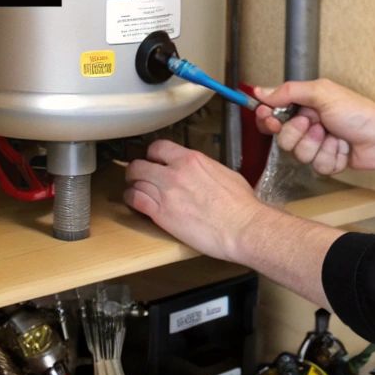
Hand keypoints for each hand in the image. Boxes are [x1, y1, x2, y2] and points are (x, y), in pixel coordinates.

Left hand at [123, 139, 266, 260]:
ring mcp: (165, 192)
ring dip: (133, 186)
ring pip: (134, 181)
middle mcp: (174, 172)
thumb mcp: (225, 174)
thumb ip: (205, 169)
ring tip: (136, 191)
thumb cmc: (241, 205)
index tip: (154, 161)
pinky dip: (132, 200)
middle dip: (137, 170)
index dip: (153, 155)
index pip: (159, 147)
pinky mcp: (161, 214)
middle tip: (140, 177)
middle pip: (140, 164)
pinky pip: (135, 200)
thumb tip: (201, 172)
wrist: (242, 227)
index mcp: (192, 159)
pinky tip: (135, 203)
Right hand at [253, 79, 374, 175]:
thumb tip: (261, 90)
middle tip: (316, 123)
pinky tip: (342, 148)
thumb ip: (289, 91)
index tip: (270, 118)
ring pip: (299, 155)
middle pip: (283, 138)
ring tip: (334, 136)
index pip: (273, 113)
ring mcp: (317, 145)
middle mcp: (308, 125)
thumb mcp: (322, 92)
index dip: (268, 118)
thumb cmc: (358, 112)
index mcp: (304, 105)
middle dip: (300, 133)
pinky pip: (316, 167)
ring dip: (319, 146)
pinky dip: (331, 157)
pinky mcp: (326, 161)